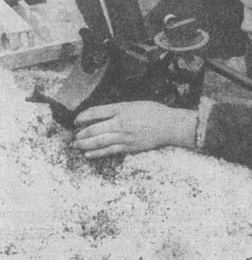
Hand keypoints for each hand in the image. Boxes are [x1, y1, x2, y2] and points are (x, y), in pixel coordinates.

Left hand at [72, 101, 196, 158]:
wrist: (169, 125)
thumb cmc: (153, 112)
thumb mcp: (134, 104)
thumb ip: (118, 109)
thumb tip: (101, 114)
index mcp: (121, 109)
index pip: (95, 112)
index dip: (82, 116)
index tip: (76, 120)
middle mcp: (120, 122)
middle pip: (93, 129)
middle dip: (81, 134)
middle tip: (74, 136)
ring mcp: (124, 136)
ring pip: (98, 142)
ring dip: (84, 145)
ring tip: (76, 146)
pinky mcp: (129, 147)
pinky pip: (109, 151)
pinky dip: (97, 153)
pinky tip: (88, 155)